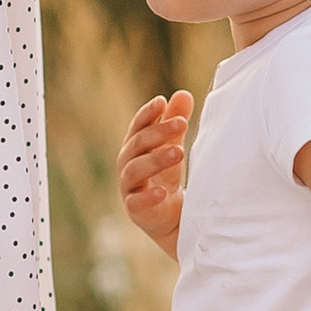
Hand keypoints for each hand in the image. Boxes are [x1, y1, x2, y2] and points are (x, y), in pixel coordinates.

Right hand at [117, 91, 190, 254]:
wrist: (167, 216)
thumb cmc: (166, 176)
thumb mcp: (172, 146)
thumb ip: (175, 122)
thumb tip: (183, 94)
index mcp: (134, 147)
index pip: (137, 126)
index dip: (147, 114)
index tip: (162, 102)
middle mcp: (127, 164)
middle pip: (137, 144)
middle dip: (158, 132)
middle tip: (182, 124)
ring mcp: (128, 187)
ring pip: (135, 169)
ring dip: (155, 159)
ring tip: (179, 152)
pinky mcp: (135, 209)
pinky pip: (136, 202)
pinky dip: (148, 196)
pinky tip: (163, 192)